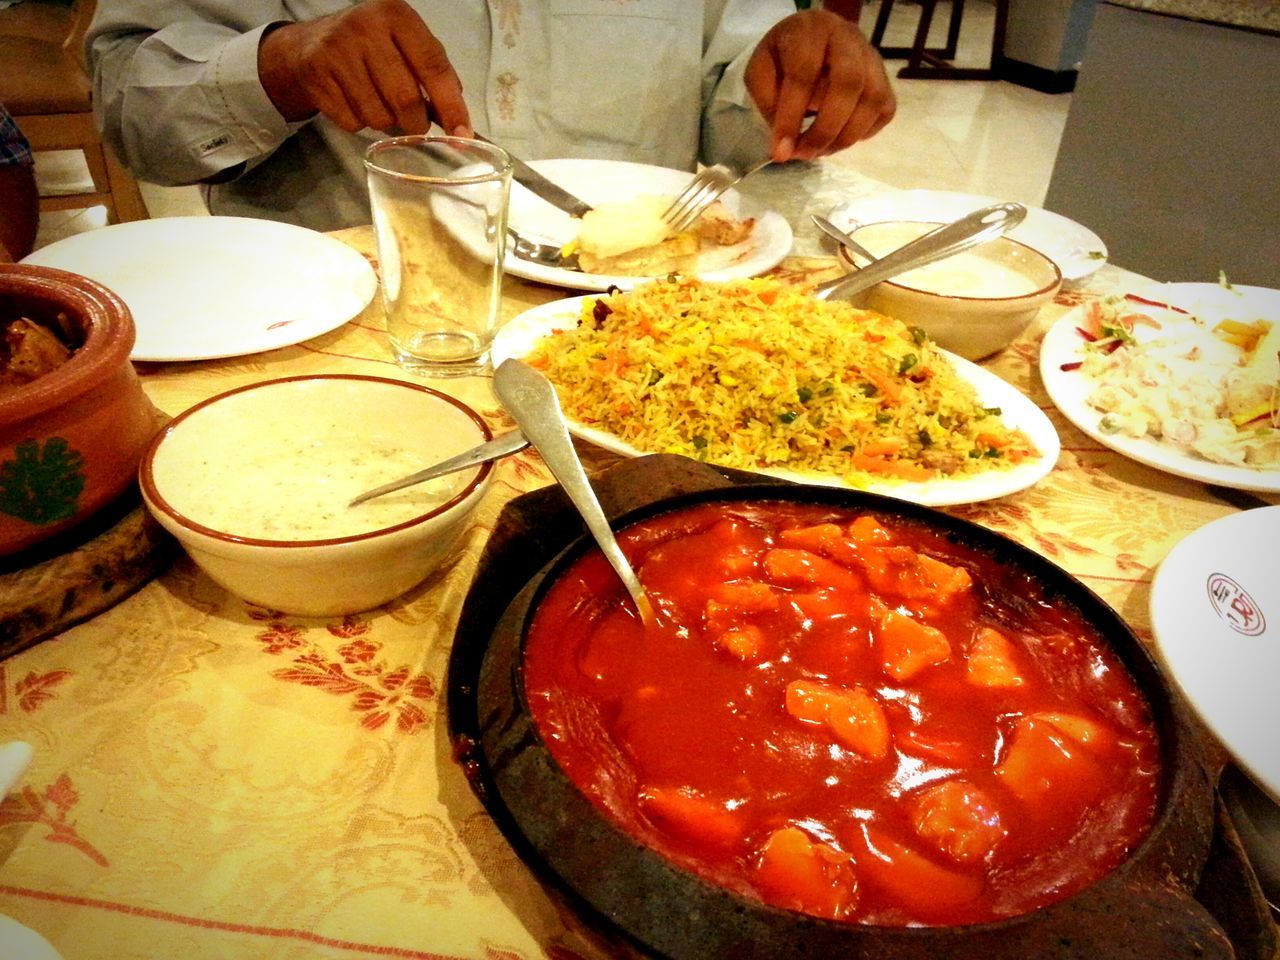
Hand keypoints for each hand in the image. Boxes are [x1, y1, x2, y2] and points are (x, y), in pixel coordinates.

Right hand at [257, 0, 470, 135]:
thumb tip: (460, 124)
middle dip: (417, 123)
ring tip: (381, 105)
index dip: (451, 106)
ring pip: (379, 115)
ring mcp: (337, 51)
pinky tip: (355, 103)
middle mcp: (366, 28)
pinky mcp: (317, 75)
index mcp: (397, 16)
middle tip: (417, 125)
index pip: (433, 66)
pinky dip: (360, 124)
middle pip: (406, 98)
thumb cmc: (372, 46)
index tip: (462, 134)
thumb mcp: (405, 43)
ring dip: (387, 123)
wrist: (310, 44)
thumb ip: (434, 73)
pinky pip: (353, 121)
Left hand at [745, 10, 894, 162]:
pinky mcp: (884, 77)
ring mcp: (871, 57)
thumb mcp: (760, 72)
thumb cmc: (782, 58)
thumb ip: (768, 103)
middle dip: (825, 130)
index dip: (791, 118)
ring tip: (819, 151)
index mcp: (810, 30)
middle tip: (805, 154)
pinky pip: (884, 110)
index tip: (781, 151)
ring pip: (872, 100)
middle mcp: (847, 38)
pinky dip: (863, 133)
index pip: (804, 75)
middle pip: (849, 84)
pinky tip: (839, 138)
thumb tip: (786, 144)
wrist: (810, 39)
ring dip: (845, 137)